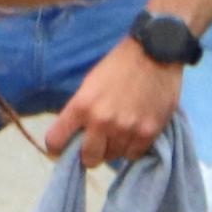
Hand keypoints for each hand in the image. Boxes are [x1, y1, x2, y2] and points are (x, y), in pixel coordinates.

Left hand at [46, 43, 179, 167]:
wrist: (155, 52)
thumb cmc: (119, 65)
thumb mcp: (90, 83)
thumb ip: (80, 111)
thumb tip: (75, 136)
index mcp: (81, 106)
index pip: (55, 141)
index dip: (56, 148)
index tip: (61, 149)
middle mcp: (101, 121)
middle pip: (88, 158)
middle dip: (89, 154)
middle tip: (96, 144)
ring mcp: (126, 129)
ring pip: (112, 157)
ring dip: (113, 148)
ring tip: (119, 132)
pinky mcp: (148, 132)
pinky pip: (133, 155)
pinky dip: (132, 148)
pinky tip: (133, 133)